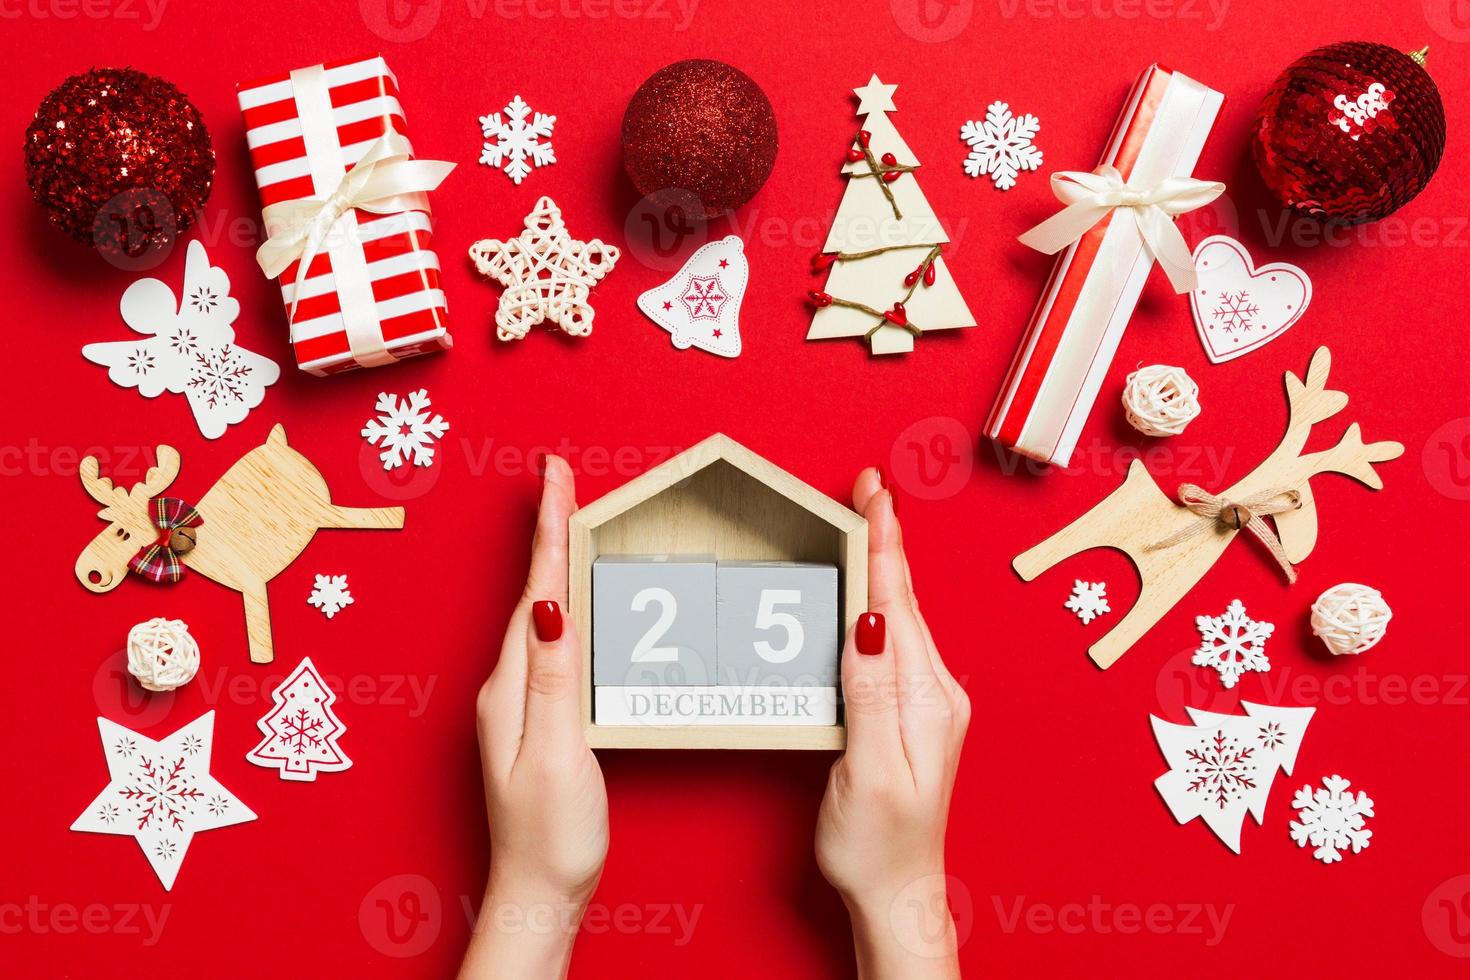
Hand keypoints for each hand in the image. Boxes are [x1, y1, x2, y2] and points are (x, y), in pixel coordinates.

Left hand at [461, 457, 607, 979]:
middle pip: (534, 590)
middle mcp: (508, 685)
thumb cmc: (553, 835)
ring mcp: (518, 701)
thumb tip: (551, 604)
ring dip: (552, 560)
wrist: (538, 892)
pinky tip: (568, 597)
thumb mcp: (559, 754)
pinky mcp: (534, 716)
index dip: (550, 529)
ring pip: (539, 612)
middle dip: (549, 529)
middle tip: (559, 476)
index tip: (554, 474)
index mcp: (514, 686)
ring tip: (566, 515)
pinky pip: (547, 641)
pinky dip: (559, 602)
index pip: (538, 590)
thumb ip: (557, 678)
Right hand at [815, 469, 969, 978]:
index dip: (882, 545)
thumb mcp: (871, 769)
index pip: (898, 604)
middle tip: (868, 485)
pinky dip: (880, 601)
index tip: (874, 496)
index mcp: (925, 698)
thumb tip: (869, 621)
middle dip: (885, 538)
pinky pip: (894, 641)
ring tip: (867, 518)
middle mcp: (934, 691)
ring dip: (883, 564)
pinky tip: (870, 589)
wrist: (897, 891)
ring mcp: (926, 701)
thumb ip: (871, 692)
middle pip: (903, 599)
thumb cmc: (877, 842)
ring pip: (900, 615)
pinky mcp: (910, 713)